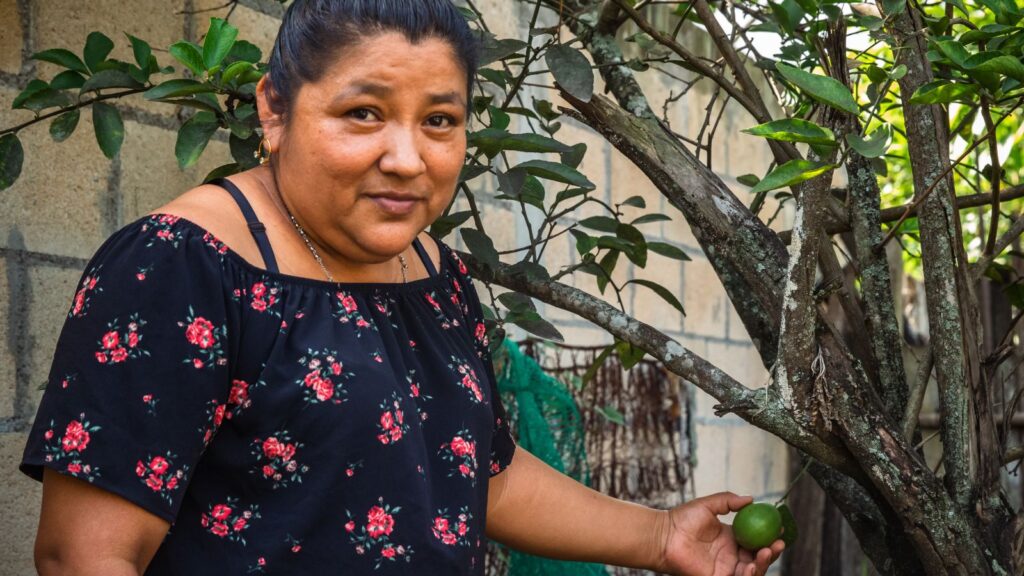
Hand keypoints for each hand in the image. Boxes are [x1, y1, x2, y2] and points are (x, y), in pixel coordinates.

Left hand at [653, 492, 784, 575]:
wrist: (663, 535)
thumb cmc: (681, 519)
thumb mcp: (708, 505)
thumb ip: (728, 501)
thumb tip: (751, 499)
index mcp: (731, 538)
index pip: (756, 540)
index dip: (769, 536)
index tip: (779, 528)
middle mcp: (731, 555)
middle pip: (759, 557)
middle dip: (772, 552)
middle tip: (778, 543)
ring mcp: (726, 568)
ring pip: (753, 570)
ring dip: (764, 563)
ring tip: (766, 551)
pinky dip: (749, 575)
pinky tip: (751, 566)